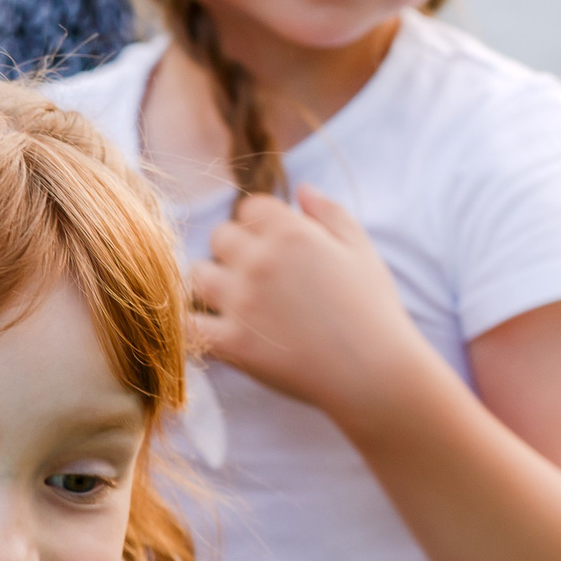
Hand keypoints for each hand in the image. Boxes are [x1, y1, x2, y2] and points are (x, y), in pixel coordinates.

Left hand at [190, 185, 436, 426]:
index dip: (261, 223)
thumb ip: (330, 214)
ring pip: (196, 275)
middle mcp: (260, 262)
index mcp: (292, 234)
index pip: (250, 207)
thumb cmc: (372, 309)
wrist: (373, 371)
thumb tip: (302, 189)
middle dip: (235, 250)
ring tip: (235, 299)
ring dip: (211, 283)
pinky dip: (189, 323)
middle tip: (256, 274)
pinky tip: (207, 326)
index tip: (274, 243)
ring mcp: (241, 302)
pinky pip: (187, 325)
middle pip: (220, 237)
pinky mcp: (231, 342)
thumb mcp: (361, 250)